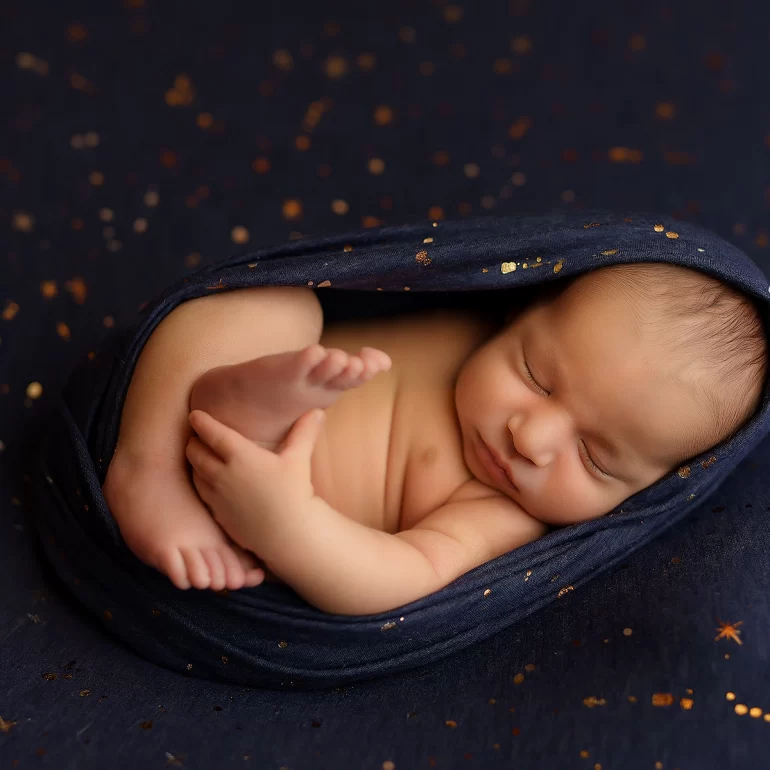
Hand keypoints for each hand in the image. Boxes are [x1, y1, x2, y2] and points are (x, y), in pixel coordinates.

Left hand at [184, 408, 325, 549]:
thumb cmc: (293, 493)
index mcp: (240, 456)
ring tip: (199, 458)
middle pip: (196, 453)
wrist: (286, 534)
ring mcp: (217, 496)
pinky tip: (208, 484)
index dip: (201, 422)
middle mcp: (222, 474)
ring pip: (195, 474)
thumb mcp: (299, 459)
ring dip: (194, 463)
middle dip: (194, 442)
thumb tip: (318, 411)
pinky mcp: (218, 514)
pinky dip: (201, 484)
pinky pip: (203, 495)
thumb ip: (304, 433)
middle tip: (196, 437)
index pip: (212, 434)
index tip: (195, 415)